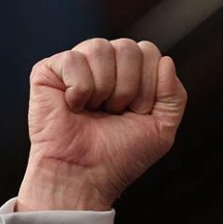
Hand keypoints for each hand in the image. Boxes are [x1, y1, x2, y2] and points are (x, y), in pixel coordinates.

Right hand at [17, 38, 186, 210]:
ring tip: (94, 110)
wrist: (85, 176)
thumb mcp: (162, 128)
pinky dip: (79, 89)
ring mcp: (76, 65)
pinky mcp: (47, 71)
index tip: (137, 112)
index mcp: (131, 72)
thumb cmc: (120, 155)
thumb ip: (174, 95)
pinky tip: (73, 106)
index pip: (149, 52)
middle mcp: (104, 63)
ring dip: (104, 88)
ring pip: (100, 48)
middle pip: (129, 47)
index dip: (149, 85)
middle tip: (114, 113)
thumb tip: (166, 60)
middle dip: (129, 88)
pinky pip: (72, 59)